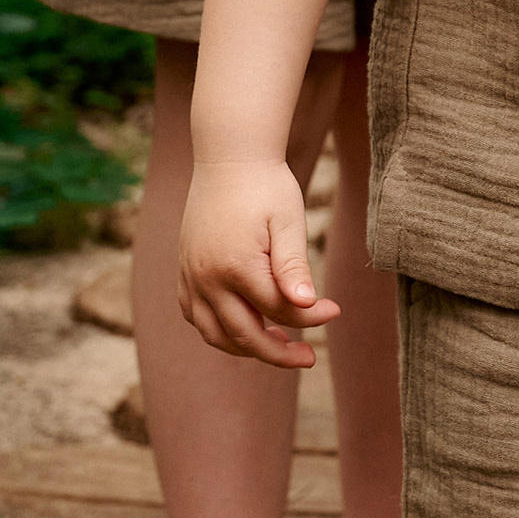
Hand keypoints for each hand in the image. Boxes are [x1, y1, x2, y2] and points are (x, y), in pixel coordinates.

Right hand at [179, 158, 340, 367]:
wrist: (229, 158)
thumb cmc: (266, 187)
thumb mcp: (288, 222)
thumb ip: (293, 267)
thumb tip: (306, 305)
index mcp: (235, 266)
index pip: (278, 311)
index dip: (310, 317)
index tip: (335, 310)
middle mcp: (206, 278)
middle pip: (244, 335)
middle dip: (279, 353)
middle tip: (309, 358)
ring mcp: (190, 276)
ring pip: (214, 334)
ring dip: (246, 348)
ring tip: (279, 345)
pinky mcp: (183, 271)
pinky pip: (195, 316)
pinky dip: (218, 330)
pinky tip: (244, 327)